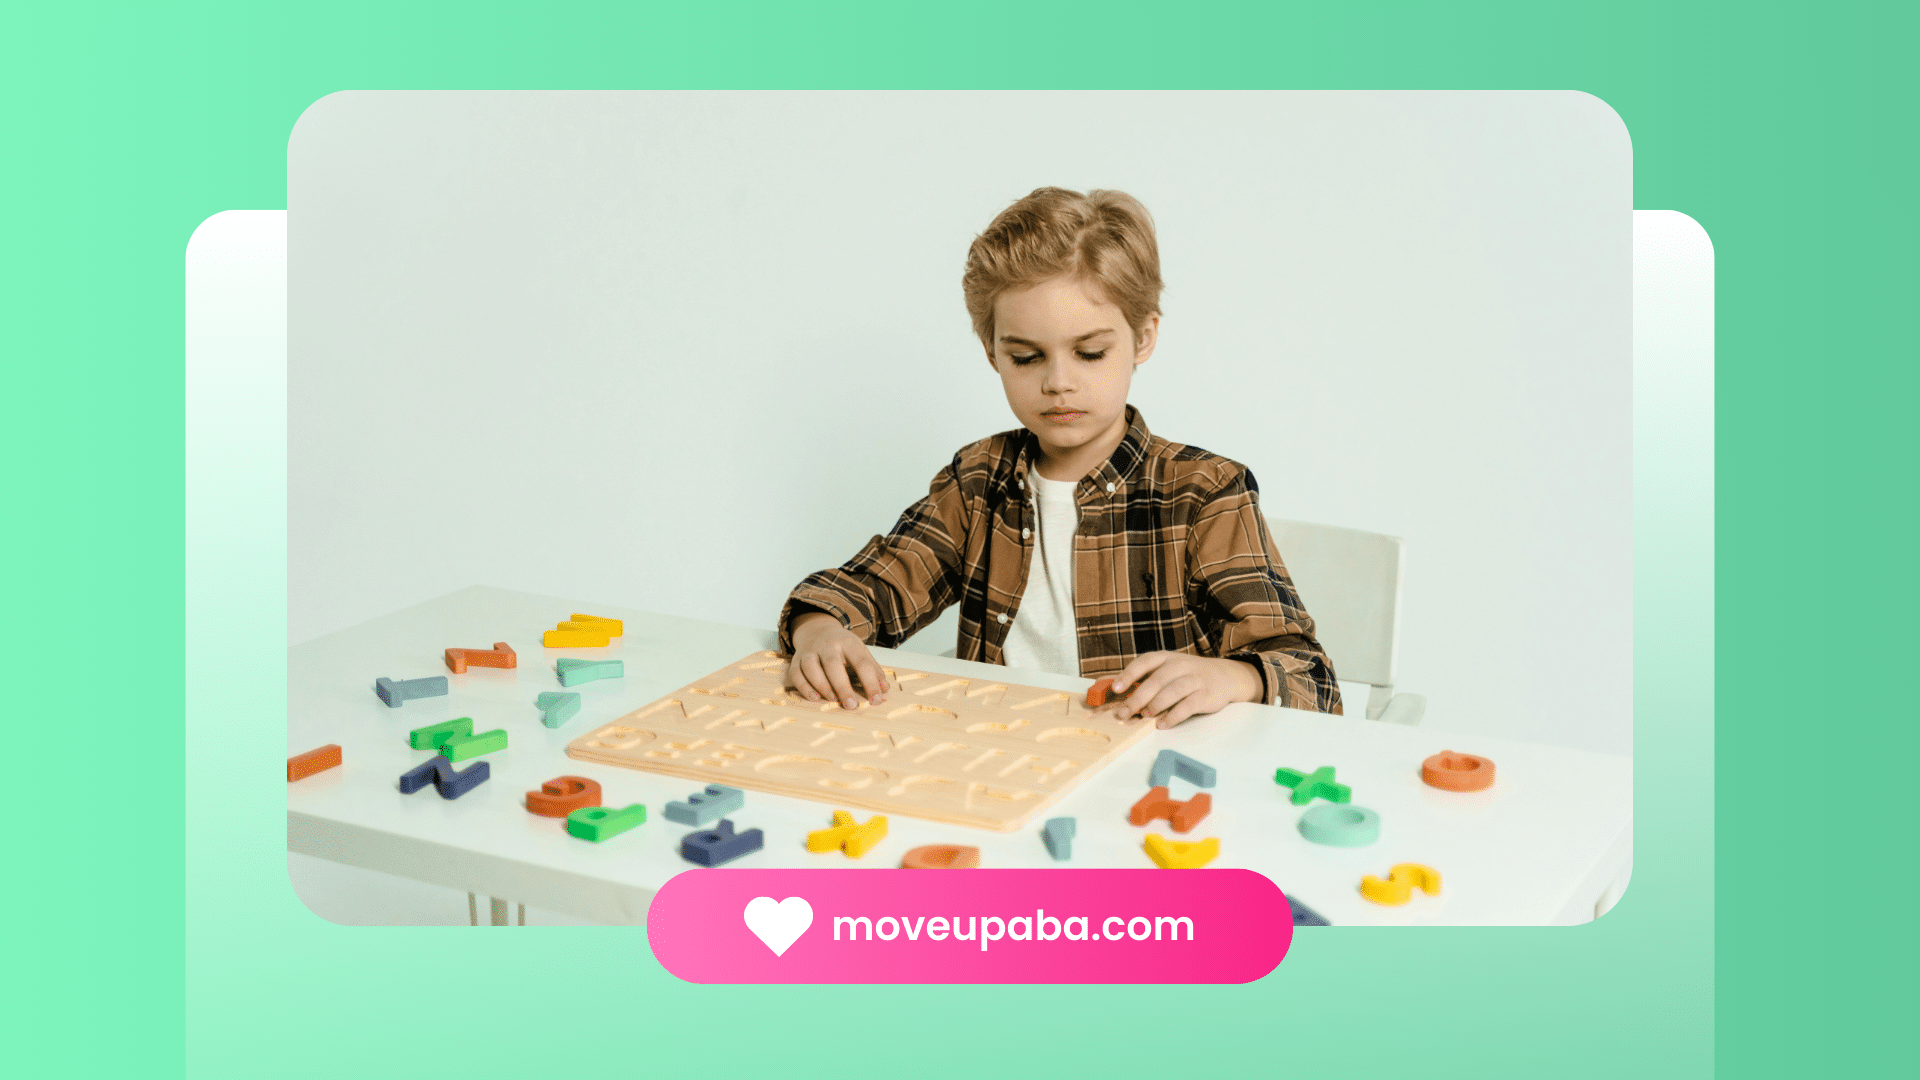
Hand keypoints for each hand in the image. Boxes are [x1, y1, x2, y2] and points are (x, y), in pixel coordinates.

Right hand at [787, 612, 889, 709]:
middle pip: (833, 664)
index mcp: (848, 642)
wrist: (818, 631)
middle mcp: (827, 645)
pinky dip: (803, 687)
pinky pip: (796, 673)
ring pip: (811, 667)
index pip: (861, 662)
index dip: (870, 682)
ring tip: (832, 700)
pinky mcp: (796, 660)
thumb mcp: (860, 651)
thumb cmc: (843, 647)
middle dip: (842, 687)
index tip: (876, 700)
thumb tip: (885, 690)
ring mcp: (810, 651)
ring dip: (821, 685)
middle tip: (852, 705)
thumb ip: (873, 670)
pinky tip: (814, 698)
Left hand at [1110, 652, 1262, 728]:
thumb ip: (1150, 680)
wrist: (1226, 676)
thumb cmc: (1190, 675)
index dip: (1129, 674)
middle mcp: (1181, 665)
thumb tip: (1123, 698)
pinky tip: (1162, 724)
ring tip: (1144, 716)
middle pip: (1156, 680)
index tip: (1116, 688)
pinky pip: (1188, 705)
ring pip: (1172, 691)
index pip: (1145, 662)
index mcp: (1167, 657)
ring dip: (1155, 705)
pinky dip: (1173, 716)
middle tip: (1124, 712)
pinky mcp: (1206, 694)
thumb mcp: (1170, 669)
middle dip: (1137, 697)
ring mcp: (1195, 679)